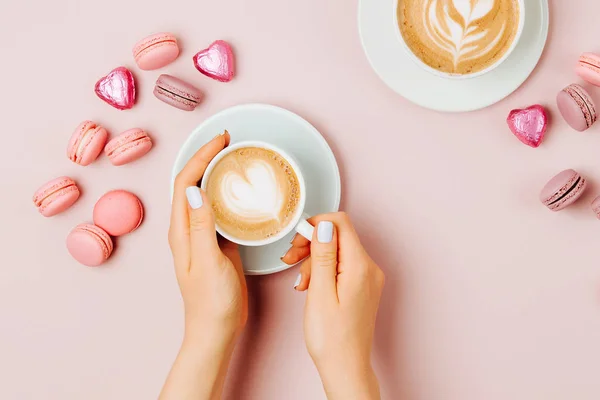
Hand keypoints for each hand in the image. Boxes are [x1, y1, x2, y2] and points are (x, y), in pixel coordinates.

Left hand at [161, 131, 247, 399]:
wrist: (216, 328)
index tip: (221, 141)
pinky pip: (219, 209)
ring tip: (234, 156)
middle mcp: (187, 228)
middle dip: (206, 157)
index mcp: (181, 231)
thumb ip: (202, 228)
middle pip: (192, 182)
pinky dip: (228, 192)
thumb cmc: (210, 302)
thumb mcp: (207, 263)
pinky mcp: (216, 242)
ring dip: (216, 172)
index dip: (201, 157)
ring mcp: (202, 234)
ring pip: (205, 193)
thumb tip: (197, 190)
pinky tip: (241, 190)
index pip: (186, 182)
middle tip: (228, 141)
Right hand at [282, 213, 384, 399]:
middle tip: (290, 259)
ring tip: (301, 283)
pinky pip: (341, 266)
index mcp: (360, 266)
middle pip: (338, 237)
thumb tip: (324, 225)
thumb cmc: (332, 338)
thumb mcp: (320, 292)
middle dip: (311, 244)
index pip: (341, 223)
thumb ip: (323, 256)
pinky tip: (311, 286)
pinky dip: (323, 271)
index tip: (297, 240)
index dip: (316, 225)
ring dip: (314, 260)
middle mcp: (369, 268)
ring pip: (337, 252)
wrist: (345, 367)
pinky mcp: (362, 286)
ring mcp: (367, 278)